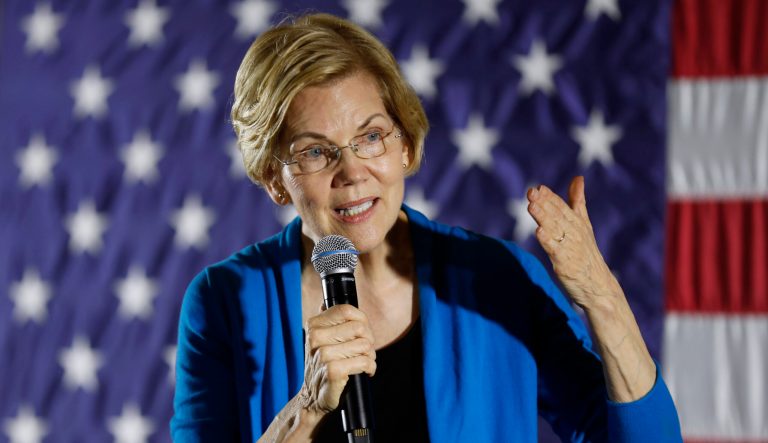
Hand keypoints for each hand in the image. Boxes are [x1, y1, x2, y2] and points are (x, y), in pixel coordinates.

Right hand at [298, 304, 376, 414]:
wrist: (313, 396)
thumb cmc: (322, 366)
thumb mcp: (319, 340)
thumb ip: (325, 320)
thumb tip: (325, 301)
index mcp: (314, 325)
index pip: (346, 310)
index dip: (362, 319)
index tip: (363, 332)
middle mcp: (316, 337)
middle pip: (359, 327)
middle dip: (369, 340)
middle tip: (364, 351)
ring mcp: (323, 354)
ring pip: (364, 345)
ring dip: (370, 355)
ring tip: (362, 361)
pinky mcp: (333, 370)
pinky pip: (364, 361)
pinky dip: (370, 367)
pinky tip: (365, 371)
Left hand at [527, 176, 620, 310]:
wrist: (598, 285)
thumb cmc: (586, 253)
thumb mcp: (584, 224)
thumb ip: (578, 201)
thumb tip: (578, 177)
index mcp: (578, 223)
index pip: (562, 207)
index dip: (550, 197)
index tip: (539, 187)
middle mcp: (575, 233)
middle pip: (557, 216)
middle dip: (544, 203)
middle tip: (532, 192)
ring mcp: (571, 248)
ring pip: (555, 230)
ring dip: (543, 217)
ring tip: (532, 206)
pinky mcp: (566, 263)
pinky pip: (556, 250)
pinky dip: (548, 241)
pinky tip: (539, 232)